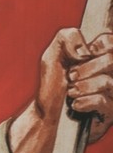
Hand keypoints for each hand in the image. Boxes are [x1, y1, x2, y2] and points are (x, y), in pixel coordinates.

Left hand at [11, 28, 112, 152]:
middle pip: (112, 60)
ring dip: (83, 86)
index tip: (81, 57)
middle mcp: (112, 74)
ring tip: (71, 92)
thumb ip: (67, 38)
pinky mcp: (111, 112)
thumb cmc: (53, 85)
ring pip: (109, 82)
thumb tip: (85, 51)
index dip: (99, 45)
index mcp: (104, 56)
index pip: (111, 42)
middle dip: (86, 68)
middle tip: (71, 77)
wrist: (46, 115)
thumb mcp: (53, 55)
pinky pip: (104, 102)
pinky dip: (84, 101)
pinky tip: (75, 104)